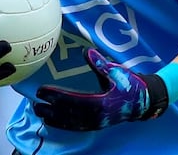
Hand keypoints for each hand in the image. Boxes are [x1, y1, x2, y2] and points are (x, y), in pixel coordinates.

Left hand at [33, 48, 167, 130]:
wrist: (142, 102)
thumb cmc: (129, 84)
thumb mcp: (116, 72)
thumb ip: (100, 64)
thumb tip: (86, 51)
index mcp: (99, 102)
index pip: (70, 99)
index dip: (54, 96)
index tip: (41, 90)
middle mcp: (95, 115)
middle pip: (67, 114)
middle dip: (49, 109)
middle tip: (35, 104)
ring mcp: (96, 122)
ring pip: (70, 122)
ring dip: (53, 119)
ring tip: (39, 112)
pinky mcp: (96, 125)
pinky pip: (76, 126)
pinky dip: (63, 124)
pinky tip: (53, 121)